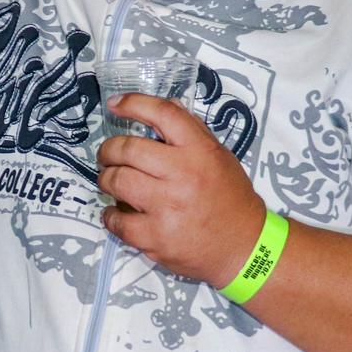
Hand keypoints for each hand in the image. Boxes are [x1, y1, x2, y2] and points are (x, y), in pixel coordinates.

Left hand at [98, 94, 266, 287]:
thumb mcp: (220, 157)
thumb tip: (165, 105)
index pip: (163, 114)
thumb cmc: (231, 198)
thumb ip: (193, 131)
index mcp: (200, 151)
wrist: (244, 247)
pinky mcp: (156, 237)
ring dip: (106, 180)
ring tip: (111, 182)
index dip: (133, 104)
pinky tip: (117, 213)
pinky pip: (117, 221)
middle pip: (128, 149)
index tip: (115, 106)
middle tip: (108, 156)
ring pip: (117, 182)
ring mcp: (168, 207)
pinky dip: (110, 216)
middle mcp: (183, 175)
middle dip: (109, 150)